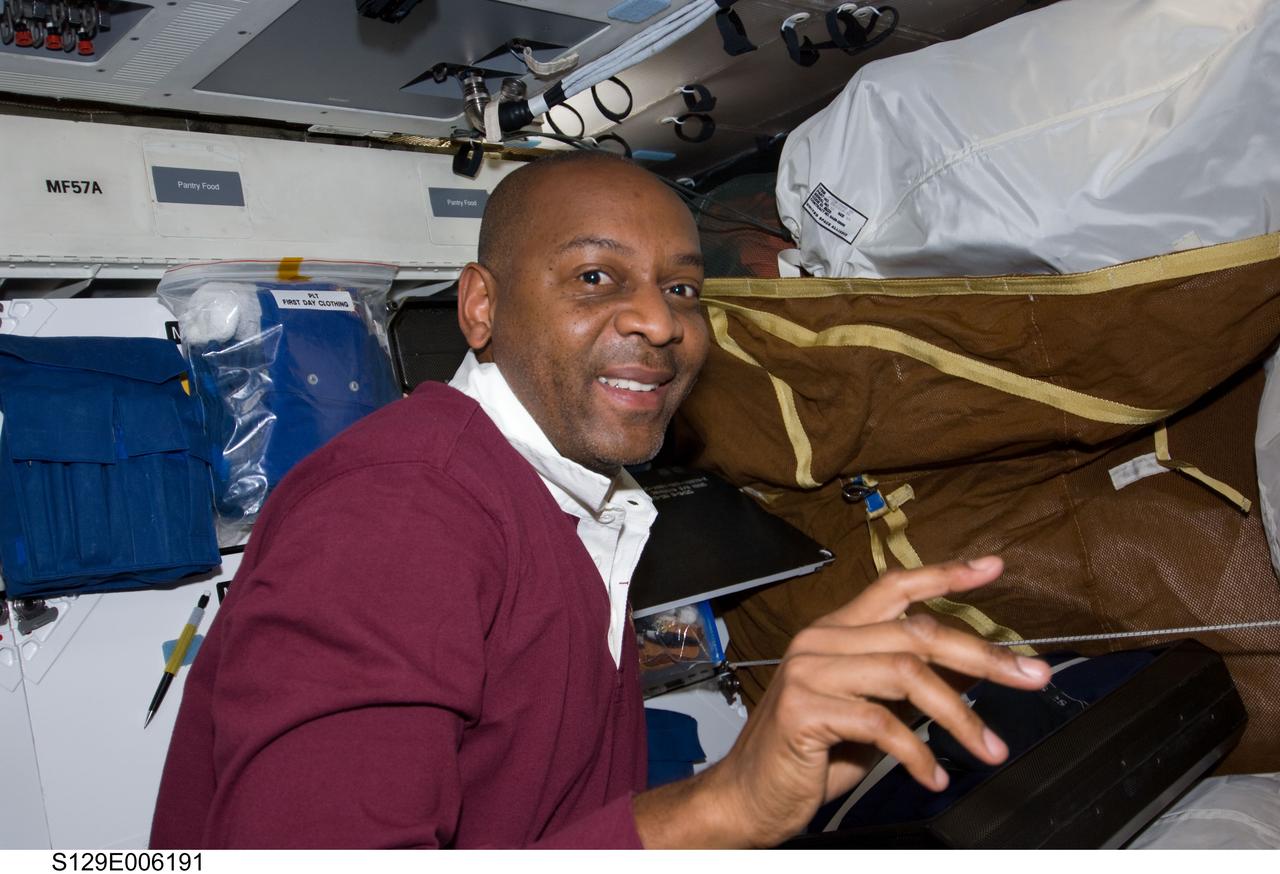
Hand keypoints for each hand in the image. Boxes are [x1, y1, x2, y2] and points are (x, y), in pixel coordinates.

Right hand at [633, 556, 1051, 847]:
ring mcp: (809, 671)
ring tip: (990, 749)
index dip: (946, 575)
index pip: (894, 587)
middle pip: (916, 632)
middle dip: (984, 654)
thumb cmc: (808, 756)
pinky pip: (879, 723)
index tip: (993, 568)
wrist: (747, 796)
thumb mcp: (868, 715)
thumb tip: (970, 677)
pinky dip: (917, 752)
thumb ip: (905, 689)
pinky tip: (934, 774)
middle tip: (1032, 677)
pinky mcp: (803, 708)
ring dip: (960, 716)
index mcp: (835, 633)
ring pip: (906, 675)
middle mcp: (821, 640)